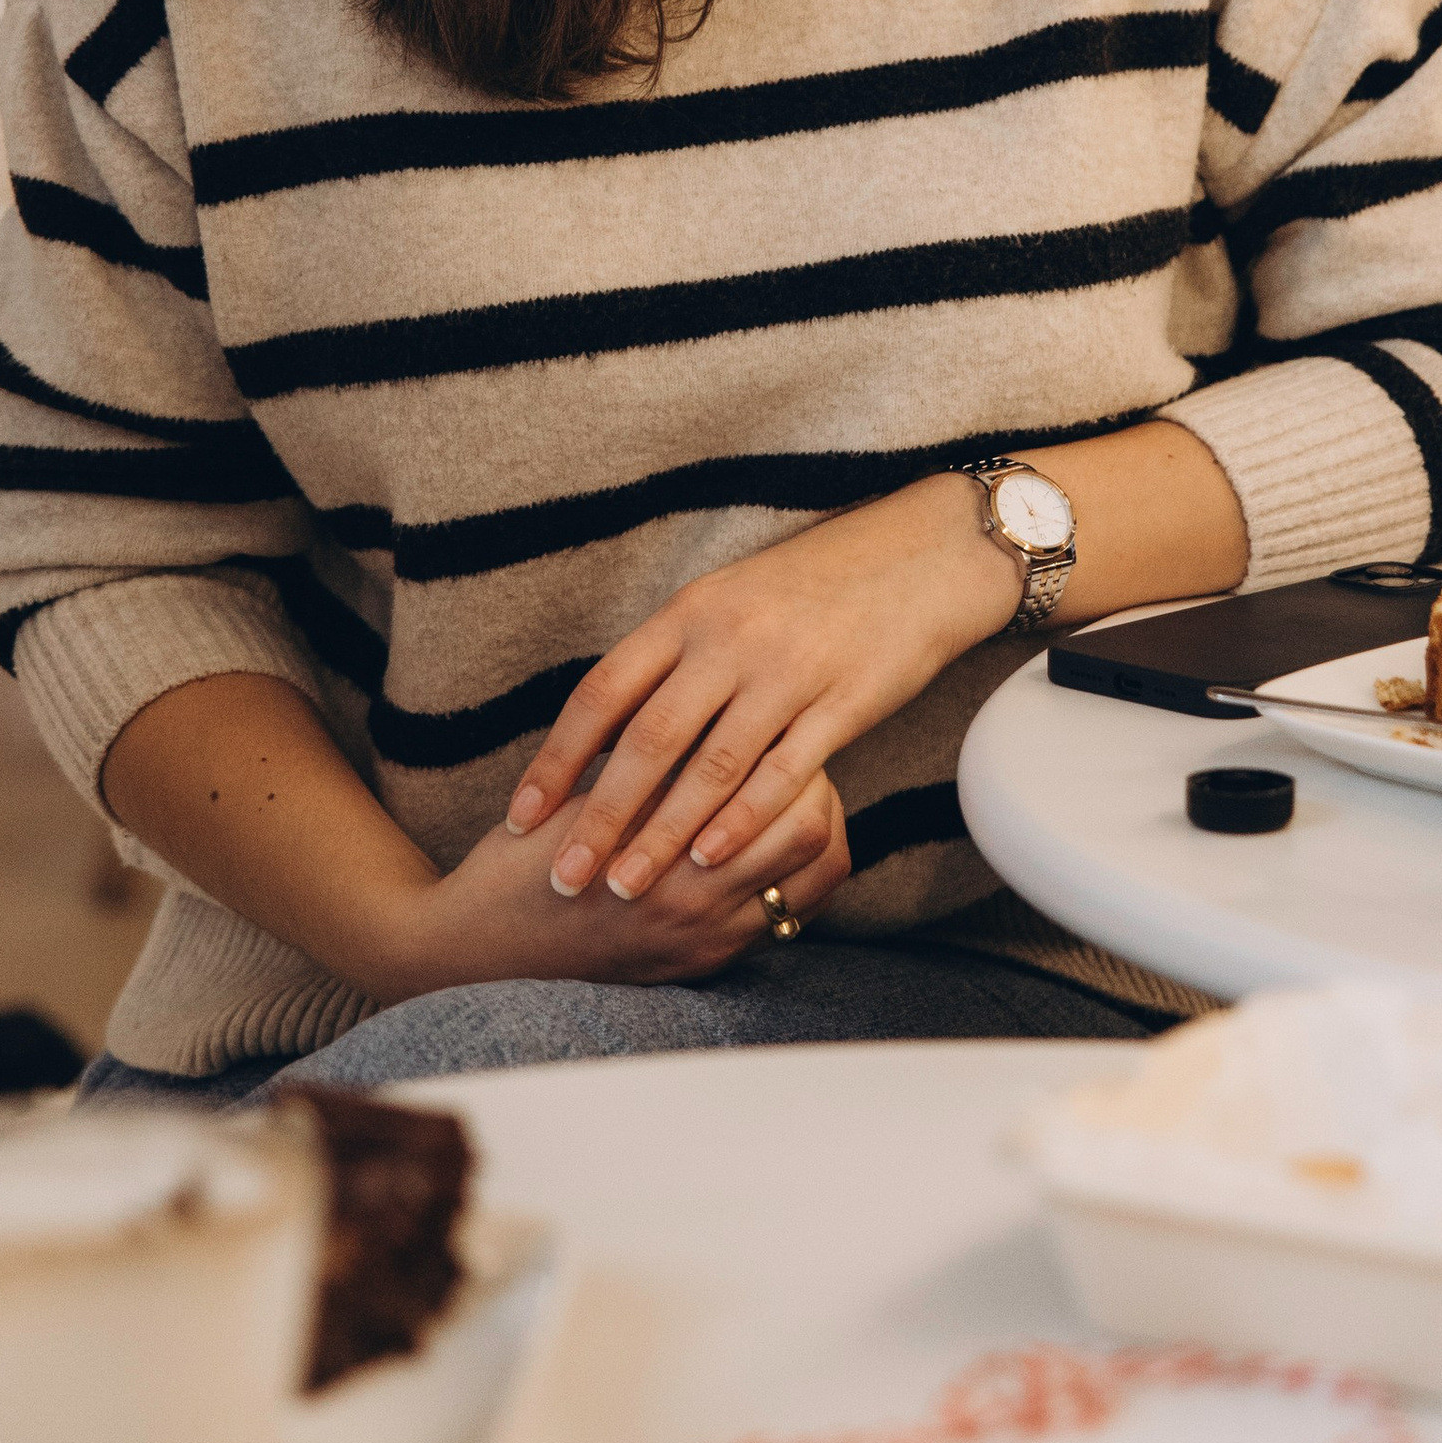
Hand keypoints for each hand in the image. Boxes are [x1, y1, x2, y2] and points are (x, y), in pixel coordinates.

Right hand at [370, 769, 850, 1001]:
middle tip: (796, 750)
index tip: (780, 723)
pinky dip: (790, 881)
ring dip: (808, 840)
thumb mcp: (591, 800)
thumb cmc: (525, 856)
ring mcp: (707, 947)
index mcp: (678, 865)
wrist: (478, 945)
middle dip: (816, 793)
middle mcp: (704, 915)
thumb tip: (731, 712)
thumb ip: (663, 769)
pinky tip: (769, 845)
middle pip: (814, 846)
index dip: (798, 759)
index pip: (795, 812)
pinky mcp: (700, 965)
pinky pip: (780, 924)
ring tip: (788, 796)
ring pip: (809, 888)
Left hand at [505, 473, 1013, 899]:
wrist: (921, 555)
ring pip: (708, 767)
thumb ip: (671, 656)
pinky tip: (709, 861)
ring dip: (661, 835)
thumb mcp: (728, 599)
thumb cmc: (815, 583)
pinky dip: (740, 821)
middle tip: (563, 877)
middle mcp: (729, 640)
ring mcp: (787, 672)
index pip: (603, 692)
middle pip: (647, 740)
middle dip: (598, 817)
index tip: (520, 815)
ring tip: (625, 886)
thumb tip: (608, 719)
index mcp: (689, 611)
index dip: (557, 758)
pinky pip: (781, 772)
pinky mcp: (842, 703)